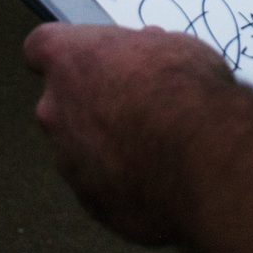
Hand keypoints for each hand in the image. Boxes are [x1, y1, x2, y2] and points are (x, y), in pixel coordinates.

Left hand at [24, 21, 252, 252]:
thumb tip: (161, 57)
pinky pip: (113, 188)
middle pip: (64, 102)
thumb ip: (153, 57)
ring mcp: (77, 164)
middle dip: (99, 103)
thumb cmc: (193, 91)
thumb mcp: (179, 48)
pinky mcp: (103, 206)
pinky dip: (136, 184)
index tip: (79, 55)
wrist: (209, 157)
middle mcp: (60, 112)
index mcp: (70, 60)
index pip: (42, 46)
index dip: (65, 51)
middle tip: (145, 99)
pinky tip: (174, 177)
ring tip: (168, 144)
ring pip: (87, 149)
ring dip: (117, 147)